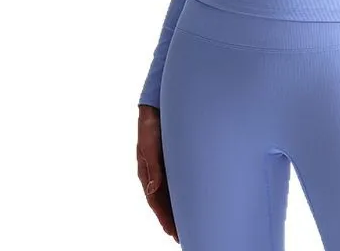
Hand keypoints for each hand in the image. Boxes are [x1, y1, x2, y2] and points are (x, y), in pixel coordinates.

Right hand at [137, 105, 178, 242]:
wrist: (157, 103)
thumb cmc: (150, 123)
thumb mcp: (150, 144)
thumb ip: (152, 166)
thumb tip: (152, 189)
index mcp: (146, 170)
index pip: (155, 200)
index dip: (164, 217)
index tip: (173, 232)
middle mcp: (155, 170)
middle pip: (163, 199)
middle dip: (172, 217)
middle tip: (182, 234)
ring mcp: (164, 163)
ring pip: (171, 190)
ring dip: (178, 205)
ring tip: (188, 222)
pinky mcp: (173, 155)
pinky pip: (178, 177)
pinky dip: (184, 189)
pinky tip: (193, 196)